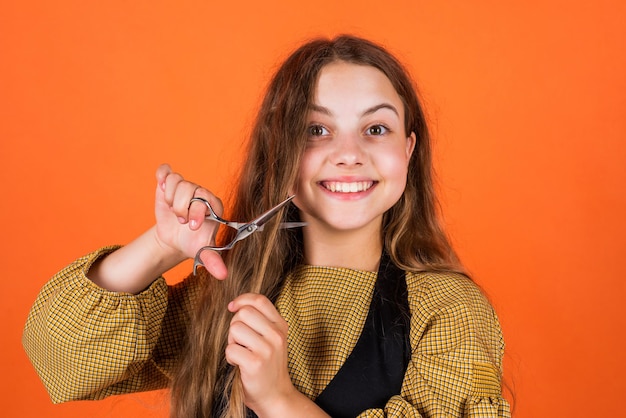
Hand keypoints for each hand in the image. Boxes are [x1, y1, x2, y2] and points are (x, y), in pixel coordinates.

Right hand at [154, 164, 227, 278]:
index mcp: (213, 206)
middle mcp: (200, 193)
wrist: (174, 239)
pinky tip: (163, 189)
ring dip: (171, 199)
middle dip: (182, 207)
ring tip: (174, 212)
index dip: (198, 211)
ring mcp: (185, 187)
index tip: (192, 226)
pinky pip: (165, 170)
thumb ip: (213, 261)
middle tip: (182, 221)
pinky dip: (162, 177)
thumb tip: (223, 275)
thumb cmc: (192, 242)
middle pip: (191, 188)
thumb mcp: (202, 252)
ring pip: (177, 181)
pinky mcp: (169, 184)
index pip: (208, 198)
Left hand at [226, 293, 294, 414]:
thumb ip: (260, 321)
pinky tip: (240, 364)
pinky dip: (230, 357)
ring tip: (241, 352)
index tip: (232, 307)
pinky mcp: (255, 363)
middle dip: (235, 325)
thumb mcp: (271, 338)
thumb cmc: (268, 364)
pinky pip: (230, 349)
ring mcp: (267, 349)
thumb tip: (234, 305)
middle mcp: (276, 335)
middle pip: (244, 313)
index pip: (260, 300)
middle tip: (239, 340)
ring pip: (235, 329)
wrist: (275, 395)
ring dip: (232, 342)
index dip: (242, 299)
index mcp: (281, 325)